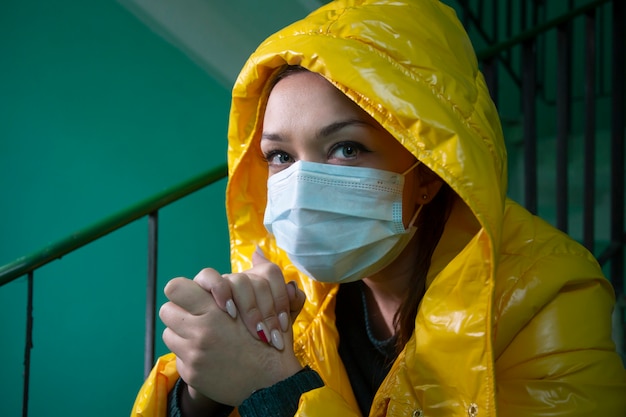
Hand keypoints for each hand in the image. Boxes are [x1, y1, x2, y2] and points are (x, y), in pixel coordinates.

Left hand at [160, 277, 301, 405]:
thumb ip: (257, 278)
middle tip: (195, 315)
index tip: (197, 297)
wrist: (271, 386)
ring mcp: (192, 354)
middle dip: (180, 310)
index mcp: (214, 312)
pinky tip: (207, 355)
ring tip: (201, 335)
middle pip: (167, 309)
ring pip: (169, 332)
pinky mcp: (191, 373)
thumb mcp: (266, 306)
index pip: (176, 287)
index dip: (185, 290)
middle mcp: (199, 332)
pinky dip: (189, 353)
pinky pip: (177, 355)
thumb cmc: (270, 342)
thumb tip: (258, 250)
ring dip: (182, 332)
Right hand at [193, 248, 305, 349]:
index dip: (279, 296)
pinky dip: (220, 290)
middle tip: (268, 335)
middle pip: (253, 279)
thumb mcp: (278, 326)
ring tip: (255, 331)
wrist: (235, 361)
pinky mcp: (200, 289)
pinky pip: (207, 277)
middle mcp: (238, 279)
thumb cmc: (259, 342)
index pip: (270, 272)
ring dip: (247, 306)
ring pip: (234, 279)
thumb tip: (292, 288)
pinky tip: (229, 311)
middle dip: (264, 310)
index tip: (283, 325)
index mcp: (257, 281)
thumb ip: (291, 305)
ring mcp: (219, 283)